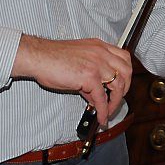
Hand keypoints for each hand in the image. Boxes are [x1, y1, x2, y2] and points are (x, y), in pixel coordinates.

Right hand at [12, 34, 132, 126]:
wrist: (38, 57)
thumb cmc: (52, 58)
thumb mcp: (78, 61)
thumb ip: (91, 76)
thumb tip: (96, 94)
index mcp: (99, 47)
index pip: (123, 58)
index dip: (126, 74)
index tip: (122, 85)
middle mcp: (101, 53)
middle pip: (126, 71)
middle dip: (125, 88)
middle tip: (118, 99)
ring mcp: (97, 64)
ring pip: (118, 85)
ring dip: (116, 102)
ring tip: (108, 112)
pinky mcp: (90, 76)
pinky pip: (102, 98)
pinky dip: (104, 111)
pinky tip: (101, 117)